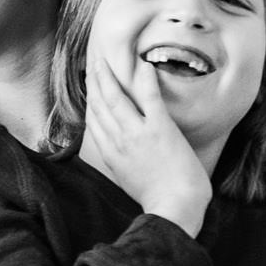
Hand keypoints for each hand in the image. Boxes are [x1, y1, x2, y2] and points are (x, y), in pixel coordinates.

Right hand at [81, 55, 210, 234]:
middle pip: (100, 104)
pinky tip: (143, 64)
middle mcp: (117, 140)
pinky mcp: (159, 128)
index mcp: (110, 153)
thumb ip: (120, 160)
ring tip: (106, 60)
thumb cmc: (157, 197)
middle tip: (93, 63)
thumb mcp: (128, 180)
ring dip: (109, 76)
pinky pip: (149, 97)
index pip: (94, 120)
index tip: (91, 85)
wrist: (174, 206)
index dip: (91, 99)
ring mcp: (137, 133)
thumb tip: (116, 150)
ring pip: (116, 97)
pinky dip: (145, 79)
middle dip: (95, 81)